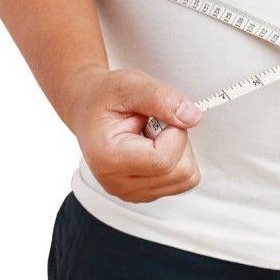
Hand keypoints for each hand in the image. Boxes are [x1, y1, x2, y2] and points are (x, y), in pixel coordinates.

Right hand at [64, 66, 202, 202]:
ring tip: (153, 135)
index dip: (176, 132)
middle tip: (157, 124)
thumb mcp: (130, 85)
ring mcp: (131, 192)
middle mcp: (117, 182)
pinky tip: (154, 146)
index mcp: (108, 158)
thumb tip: (192, 117)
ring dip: (180, 152)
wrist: (87, 108)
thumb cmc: (104, 98)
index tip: (163, 115)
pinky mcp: (143, 194)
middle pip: (180, 172)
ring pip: (185, 179)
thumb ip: (161, 98)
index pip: (164, 159)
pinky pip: (181, 182)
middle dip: (179, 141)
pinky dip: (176, 161)